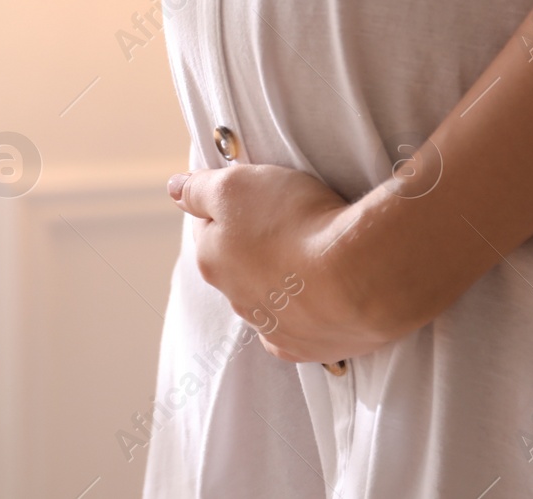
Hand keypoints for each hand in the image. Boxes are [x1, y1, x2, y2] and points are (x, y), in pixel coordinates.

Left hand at [168, 163, 389, 362]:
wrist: (359, 275)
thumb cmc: (298, 222)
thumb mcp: (237, 184)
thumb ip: (199, 188)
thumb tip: (174, 188)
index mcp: (213, 260)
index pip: (210, 227)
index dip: (233, 207)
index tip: (259, 196)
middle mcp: (235, 299)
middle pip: (240, 265)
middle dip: (258, 246)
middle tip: (293, 222)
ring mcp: (272, 328)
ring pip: (269, 299)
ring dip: (285, 280)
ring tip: (319, 256)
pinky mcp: (307, 348)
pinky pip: (298, 330)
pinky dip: (307, 315)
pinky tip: (323, 298)